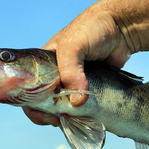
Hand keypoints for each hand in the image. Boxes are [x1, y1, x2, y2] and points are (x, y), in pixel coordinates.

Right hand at [23, 7, 132, 125]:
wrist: (122, 29)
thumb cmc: (92, 30)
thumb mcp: (73, 46)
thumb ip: (70, 72)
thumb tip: (77, 102)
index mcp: (43, 64)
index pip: (26, 88)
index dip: (30, 104)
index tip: (45, 114)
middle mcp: (55, 75)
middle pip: (43, 102)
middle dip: (47, 114)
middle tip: (59, 119)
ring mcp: (72, 83)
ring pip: (62, 107)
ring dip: (65, 116)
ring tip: (72, 119)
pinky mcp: (88, 88)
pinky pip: (81, 106)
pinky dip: (81, 114)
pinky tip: (85, 117)